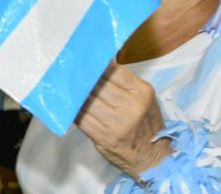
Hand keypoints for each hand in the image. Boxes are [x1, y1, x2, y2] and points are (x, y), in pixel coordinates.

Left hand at [77, 63, 172, 179]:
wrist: (152, 157)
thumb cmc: (146, 123)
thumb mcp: (144, 98)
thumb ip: (125, 82)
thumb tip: (103, 63)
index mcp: (141, 92)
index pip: (115, 72)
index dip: (98, 66)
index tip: (86, 62)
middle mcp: (130, 106)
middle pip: (99, 86)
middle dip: (85, 79)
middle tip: (73, 73)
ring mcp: (117, 123)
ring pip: (88, 101)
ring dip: (77, 94)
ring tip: (69, 88)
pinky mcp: (104, 137)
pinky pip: (83, 119)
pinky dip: (75, 111)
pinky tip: (70, 106)